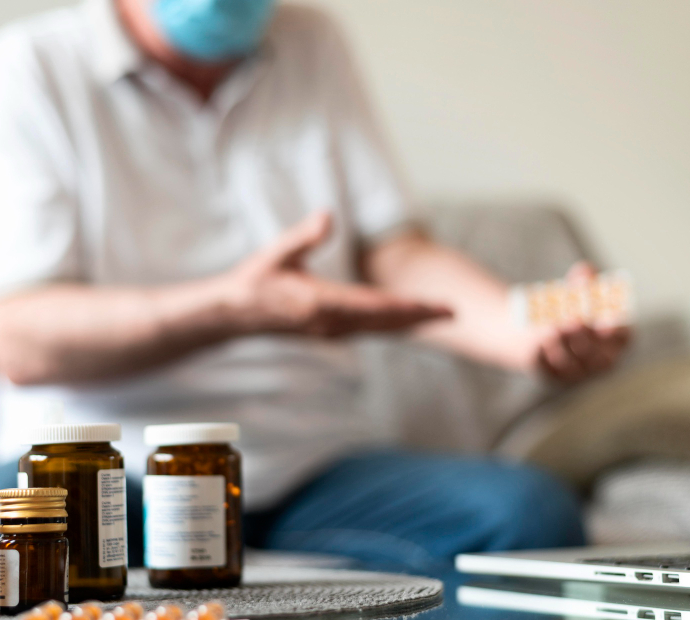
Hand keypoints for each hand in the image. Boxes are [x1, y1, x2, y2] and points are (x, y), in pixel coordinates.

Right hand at [225, 211, 452, 336]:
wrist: (234, 315)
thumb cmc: (255, 281)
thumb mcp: (276, 252)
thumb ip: (304, 235)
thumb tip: (328, 216)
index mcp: (321, 304)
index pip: (375, 306)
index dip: (409, 306)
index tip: (436, 305)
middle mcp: (331, 324)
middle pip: (386, 322)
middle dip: (421, 317)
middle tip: (455, 312)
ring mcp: (331, 332)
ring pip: (380, 330)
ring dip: (410, 323)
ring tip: (439, 316)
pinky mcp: (329, 332)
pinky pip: (368, 331)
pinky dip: (391, 326)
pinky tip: (405, 321)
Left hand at [535, 263, 631, 382]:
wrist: (529, 324)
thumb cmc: (566, 304)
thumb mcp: (577, 288)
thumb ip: (585, 278)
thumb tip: (584, 271)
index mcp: (615, 338)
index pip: (624, 338)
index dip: (616, 331)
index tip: (604, 322)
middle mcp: (600, 361)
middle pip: (599, 357)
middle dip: (585, 337)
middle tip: (572, 320)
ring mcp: (577, 373)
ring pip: (572, 366)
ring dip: (563, 345)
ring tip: (552, 326)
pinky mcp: (551, 377)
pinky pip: (548, 372)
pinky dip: (543, 357)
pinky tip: (538, 341)